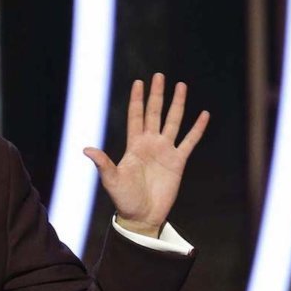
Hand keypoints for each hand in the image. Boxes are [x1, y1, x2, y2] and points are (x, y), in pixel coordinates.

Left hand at [83, 73, 209, 237]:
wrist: (142, 215)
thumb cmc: (124, 198)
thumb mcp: (111, 179)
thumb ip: (103, 163)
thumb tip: (86, 149)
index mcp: (133, 145)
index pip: (136, 116)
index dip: (137, 99)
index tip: (139, 82)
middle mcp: (150, 144)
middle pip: (154, 113)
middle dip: (157, 94)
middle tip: (160, 75)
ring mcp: (165, 151)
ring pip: (173, 121)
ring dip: (177, 104)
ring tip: (181, 86)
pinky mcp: (178, 162)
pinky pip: (190, 141)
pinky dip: (197, 128)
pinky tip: (204, 114)